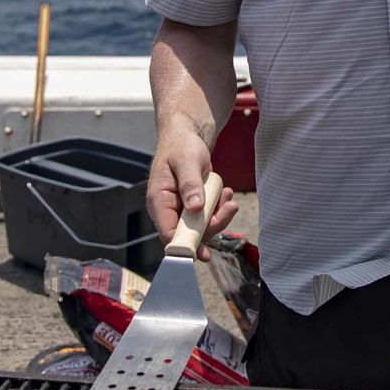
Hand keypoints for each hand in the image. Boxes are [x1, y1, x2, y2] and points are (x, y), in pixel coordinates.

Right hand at [147, 129, 236, 260]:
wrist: (186, 137)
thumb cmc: (181, 146)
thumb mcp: (187, 162)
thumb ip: (190, 184)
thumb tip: (194, 208)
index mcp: (159, 200)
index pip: (167, 232)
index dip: (184, 245)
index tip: (202, 252)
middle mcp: (169, 209)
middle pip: (189, 234)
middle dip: (212, 226)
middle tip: (230, 208)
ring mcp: (182, 209)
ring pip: (202, 227)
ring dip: (219, 216)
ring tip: (229, 197)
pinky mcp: (194, 206)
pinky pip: (209, 216)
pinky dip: (220, 208)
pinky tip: (226, 193)